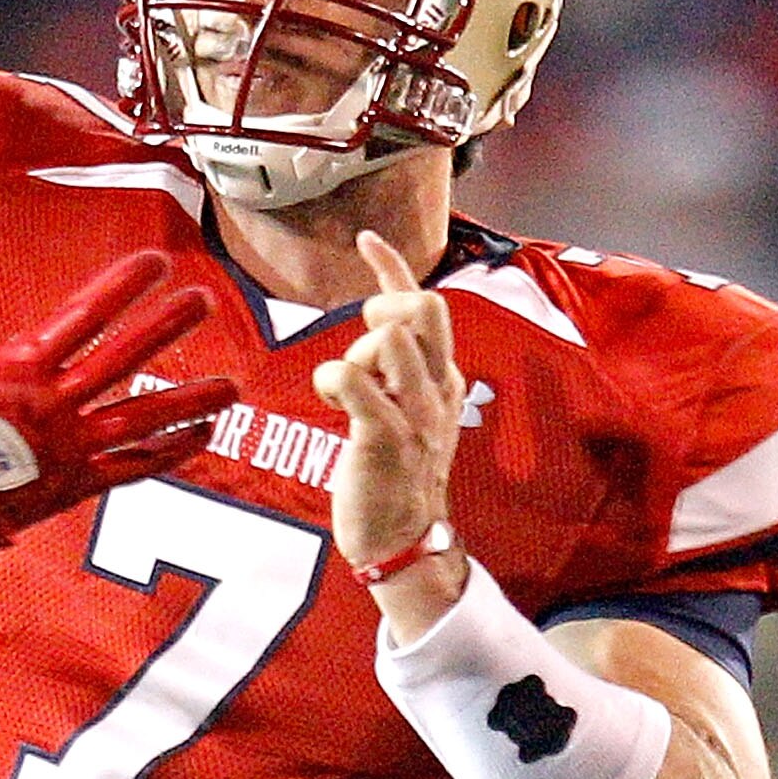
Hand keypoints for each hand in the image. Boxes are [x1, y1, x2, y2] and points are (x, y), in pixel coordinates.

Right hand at [0, 234, 233, 571]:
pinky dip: (171, 453)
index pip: (86, 315)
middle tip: (202, 301)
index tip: (157, 262)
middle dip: (166, 326)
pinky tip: (202, 436)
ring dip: (189, 399)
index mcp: (18, 368)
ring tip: (231, 386)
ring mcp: (67, 448)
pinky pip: (134, 468)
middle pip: (125, 358)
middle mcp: (52, 404)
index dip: (125, 286)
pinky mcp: (71, 486)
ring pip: (143, 418)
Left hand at [311, 232, 465, 571]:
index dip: (392, 267)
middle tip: (361, 349)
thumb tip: (384, 325)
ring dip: (355, 353)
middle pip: (422, 308)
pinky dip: (333, 380)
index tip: (365, 238)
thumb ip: (400, 368)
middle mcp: (438, 390)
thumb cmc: (396, 474)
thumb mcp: (409, 410)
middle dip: (381, 308)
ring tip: (351, 393)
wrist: (403, 540)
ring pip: (388, 339)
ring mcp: (415, 414)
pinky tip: (334, 403)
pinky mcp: (385, 439)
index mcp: (444, 379)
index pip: (427, 305)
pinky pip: (353, 381)